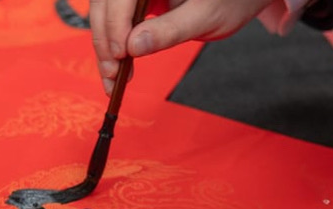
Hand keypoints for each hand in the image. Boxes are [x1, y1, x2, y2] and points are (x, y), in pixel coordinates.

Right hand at [89, 0, 274, 94]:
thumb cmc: (229, 0)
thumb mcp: (204, 17)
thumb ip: (170, 31)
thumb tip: (134, 46)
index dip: (115, 24)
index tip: (121, 54)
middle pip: (105, 4)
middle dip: (104, 39)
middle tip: (112, 74)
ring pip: (103, 12)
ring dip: (103, 44)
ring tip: (112, 77)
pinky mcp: (133, 0)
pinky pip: (113, 18)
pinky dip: (111, 42)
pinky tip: (116, 65)